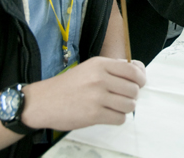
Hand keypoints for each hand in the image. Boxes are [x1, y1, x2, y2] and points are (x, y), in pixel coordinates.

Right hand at [22, 57, 145, 130]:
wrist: (42, 102)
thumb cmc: (67, 86)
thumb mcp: (89, 68)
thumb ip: (111, 69)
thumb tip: (137, 72)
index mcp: (100, 64)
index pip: (133, 70)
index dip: (140, 78)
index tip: (139, 83)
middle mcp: (100, 78)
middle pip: (133, 89)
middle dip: (131, 95)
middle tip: (122, 97)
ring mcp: (97, 97)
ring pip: (129, 104)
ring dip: (125, 108)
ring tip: (114, 107)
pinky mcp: (94, 115)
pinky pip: (119, 118)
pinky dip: (117, 118)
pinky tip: (108, 115)